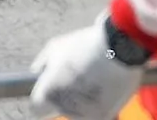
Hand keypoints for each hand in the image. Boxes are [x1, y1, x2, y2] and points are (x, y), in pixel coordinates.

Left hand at [27, 19, 145, 119]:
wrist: (120, 47)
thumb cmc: (86, 44)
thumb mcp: (55, 47)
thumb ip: (42, 65)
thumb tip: (37, 74)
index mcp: (48, 93)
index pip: (36, 108)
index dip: (42, 96)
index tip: (49, 88)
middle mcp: (64, 108)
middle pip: (59, 108)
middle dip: (64, 95)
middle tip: (77, 76)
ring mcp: (85, 114)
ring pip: (78, 111)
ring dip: (82, 100)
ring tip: (93, 77)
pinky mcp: (104, 115)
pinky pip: (96, 111)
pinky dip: (99, 101)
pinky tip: (104, 84)